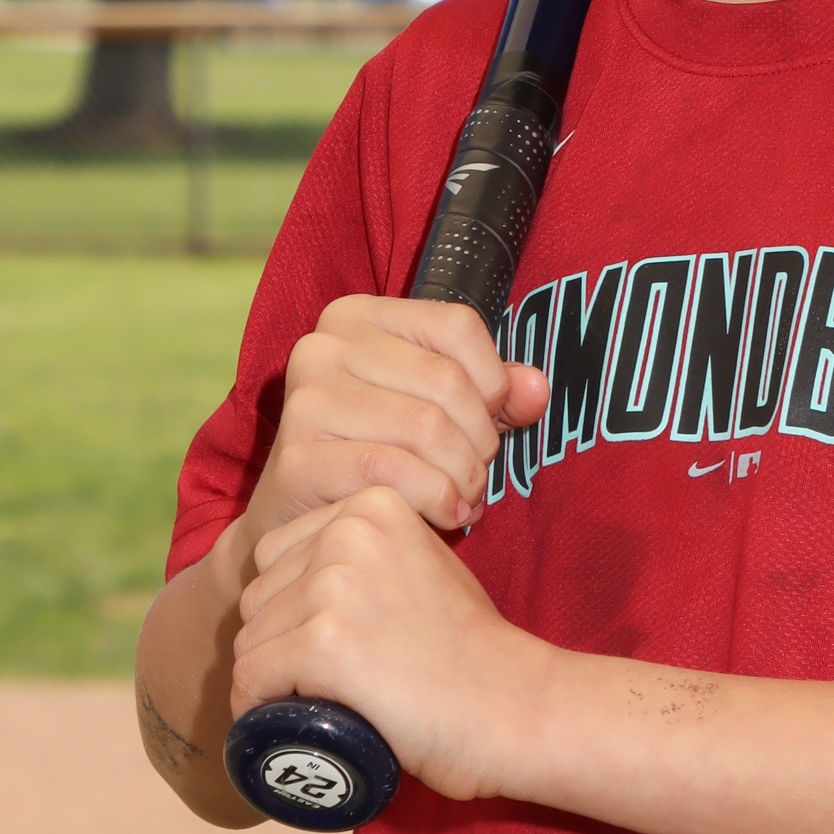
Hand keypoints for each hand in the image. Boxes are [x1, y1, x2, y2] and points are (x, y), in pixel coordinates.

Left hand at [232, 484, 546, 802]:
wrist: (512, 705)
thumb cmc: (472, 650)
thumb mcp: (425, 564)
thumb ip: (374, 552)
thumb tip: (310, 577)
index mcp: (373, 504)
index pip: (278, 555)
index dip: (291, 608)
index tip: (327, 645)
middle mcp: (348, 532)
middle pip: (258, 597)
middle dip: (279, 644)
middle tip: (326, 683)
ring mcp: (333, 586)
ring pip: (251, 641)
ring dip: (271, 681)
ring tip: (317, 704)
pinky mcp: (323, 642)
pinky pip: (251, 679)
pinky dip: (256, 710)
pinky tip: (284, 723)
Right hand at [241, 296, 549, 545]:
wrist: (301, 517)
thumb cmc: (379, 450)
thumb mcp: (439, 406)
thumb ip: (494, 390)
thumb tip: (536, 389)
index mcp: (358, 316)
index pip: (458, 325)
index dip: (494, 380)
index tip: (492, 422)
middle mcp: (322, 346)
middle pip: (446, 381)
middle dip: (480, 440)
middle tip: (478, 475)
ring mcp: (304, 400)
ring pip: (426, 428)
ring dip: (463, 476)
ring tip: (464, 498)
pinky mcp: (297, 457)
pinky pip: (393, 472)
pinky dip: (436, 499)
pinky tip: (445, 515)